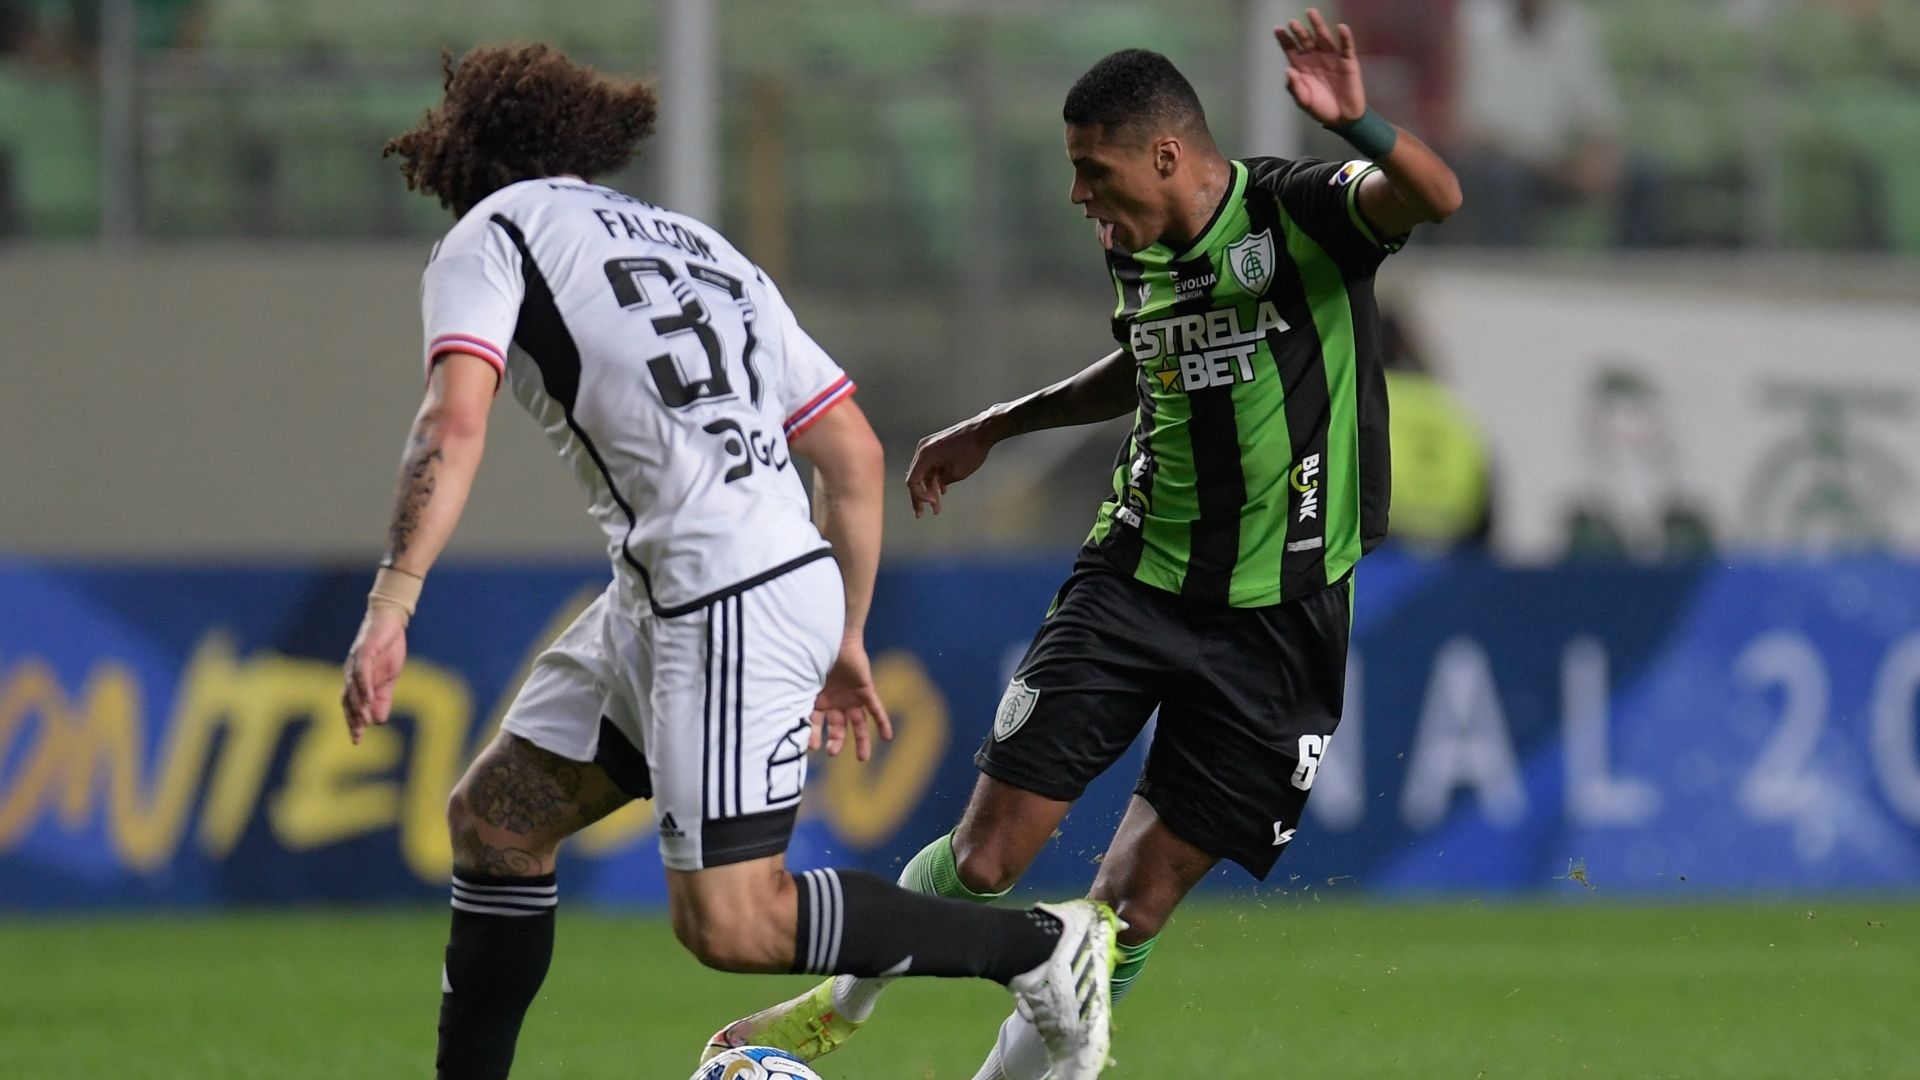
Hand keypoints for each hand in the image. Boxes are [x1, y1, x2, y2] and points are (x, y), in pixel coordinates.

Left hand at [342, 609, 408, 744]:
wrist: (390, 621)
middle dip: (352, 719)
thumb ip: (382, 698)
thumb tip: (379, 721)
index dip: (353, 722)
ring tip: (363, 722)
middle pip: (347, 700)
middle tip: (358, 736)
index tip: (357, 740)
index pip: (350, 705)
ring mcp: (355, 662)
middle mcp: (351, 673)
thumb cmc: (387, 648)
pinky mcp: (364, 651)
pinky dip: (363, 686)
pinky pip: (361, 671)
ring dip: (357, 706)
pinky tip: (368, 697)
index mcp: (356, 681)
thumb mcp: (389, 678)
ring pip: (352, 688)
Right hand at [810, 639, 892, 761]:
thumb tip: (785, 717)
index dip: (814, 735)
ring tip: (862, 758)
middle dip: (836, 741)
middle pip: (837, 727)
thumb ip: (800, 698)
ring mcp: (851, 697)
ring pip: (858, 723)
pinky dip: (882, 723)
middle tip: (832, 753)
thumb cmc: (816, 656)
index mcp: (819, 700)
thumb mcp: (806, 681)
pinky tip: (888, 738)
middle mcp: (835, 701)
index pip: (816, 723)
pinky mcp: (865, 690)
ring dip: (861, 740)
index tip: (812, 747)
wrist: (835, 636)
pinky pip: (876, 709)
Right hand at [905, 416, 995, 517]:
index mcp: (925, 456)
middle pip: (916, 477)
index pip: (912, 481)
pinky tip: (943, 491)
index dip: (919, 496)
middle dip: (920, 497)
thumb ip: (942, 482)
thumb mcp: (957, 474)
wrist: (983, 430)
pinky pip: (932, 465)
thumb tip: (937, 485)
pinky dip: (936, 478)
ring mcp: (930, 446)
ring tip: (936, 508)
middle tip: (920, 514)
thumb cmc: (971, 451)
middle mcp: (923, 450)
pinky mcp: (937, 446)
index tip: (932, 503)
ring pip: (925, 472)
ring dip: (930, 489)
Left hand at [1276, 9, 1366, 125]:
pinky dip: (1345, 37)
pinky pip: (1346, 47)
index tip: (1277, 29)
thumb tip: (1287, 70)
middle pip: (1306, 40)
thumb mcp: (1303, 101)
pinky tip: (1341, 27)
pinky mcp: (1348, 61)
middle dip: (1299, 31)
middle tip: (1292, 22)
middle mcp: (1315, 58)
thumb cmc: (1320, 109)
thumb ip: (1295, 87)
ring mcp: (1332, 58)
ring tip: (1311, 13)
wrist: (1342, 118)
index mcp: (1302, 67)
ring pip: (1323, 38)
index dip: (1284, 39)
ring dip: (1318, 25)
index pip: (1291, 49)